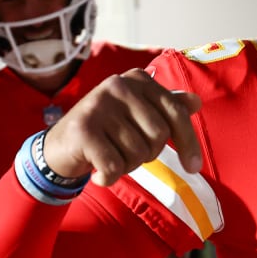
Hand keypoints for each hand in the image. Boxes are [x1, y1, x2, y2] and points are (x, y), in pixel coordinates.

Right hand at [44, 69, 202, 185]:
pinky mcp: (83, 129)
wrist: (60, 147)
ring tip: (109, 157)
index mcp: (138, 79)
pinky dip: (108, 178)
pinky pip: (114, 166)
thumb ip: (166, 107)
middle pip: (159, 135)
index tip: (194, 167)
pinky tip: (98, 173)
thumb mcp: (138, 115)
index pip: (176, 113)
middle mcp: (119, 85)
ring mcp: (99, 105)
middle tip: (126, 152)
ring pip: (138, 153)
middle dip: (148, 154)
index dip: (189, 143)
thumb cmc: (107, 131)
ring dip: (126, 166)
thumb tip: (196, 101)